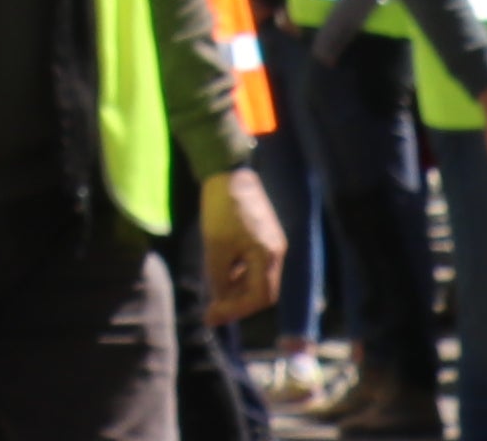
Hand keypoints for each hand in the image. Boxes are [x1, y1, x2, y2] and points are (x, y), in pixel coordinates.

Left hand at [201, 177, 287, 324]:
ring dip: (236, 287)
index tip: (212, 316)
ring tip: (213, 293)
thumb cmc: (222, 208)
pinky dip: (237, 271)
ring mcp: (270, 242)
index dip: (236, 310)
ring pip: (256, 276)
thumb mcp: (216, 246)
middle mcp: (275, 252)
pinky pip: (252, 262)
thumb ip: (219, 277)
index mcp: (269, 256)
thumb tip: (220, 299)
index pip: (259, 297)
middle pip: (261, 290)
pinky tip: (219, 273)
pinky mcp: (261, 234)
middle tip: (212, 309)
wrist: (228, 170)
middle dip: (237, 302)